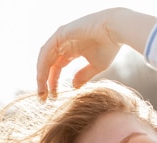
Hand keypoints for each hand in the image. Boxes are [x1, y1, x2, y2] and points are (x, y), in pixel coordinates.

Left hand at [36, 8, 156, 97]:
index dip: (53, 83)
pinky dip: (42, 66)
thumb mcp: (96, 66)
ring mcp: (61, 37)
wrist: (115, 30)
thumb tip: (74, 86)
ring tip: (42, 92)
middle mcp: (64, 43)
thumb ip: (84, 76)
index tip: (52, 97)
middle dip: (45, 82)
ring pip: (45, 59)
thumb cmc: (109, 46)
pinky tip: (42, 79)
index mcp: (71, 50)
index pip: (56, 67)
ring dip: (41, 76)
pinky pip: (46, 52)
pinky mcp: (60, 34)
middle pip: (49, 65)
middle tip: (43, 98)